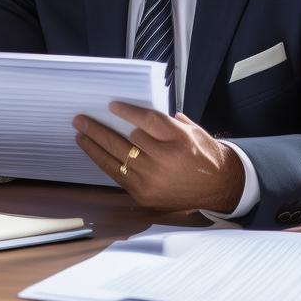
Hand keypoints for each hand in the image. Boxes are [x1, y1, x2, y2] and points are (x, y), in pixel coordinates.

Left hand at [73, 104, 244, 213]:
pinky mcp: (145, 195)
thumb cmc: (203, 154)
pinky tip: (93, 152)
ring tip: (80, 134)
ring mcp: (153, 180)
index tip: (111, 106)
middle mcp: (165, 160)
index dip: (128, 113)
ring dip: (94, 146)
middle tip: (80, 119)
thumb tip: (137, 114)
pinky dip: (103, 162)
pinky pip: (118, 175)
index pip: (148, 122)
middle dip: (99, 129)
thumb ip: (168, 122)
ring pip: (117, 159)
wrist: (220, 188)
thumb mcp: (192, 131)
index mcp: (180, 140)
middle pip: (126, 141)